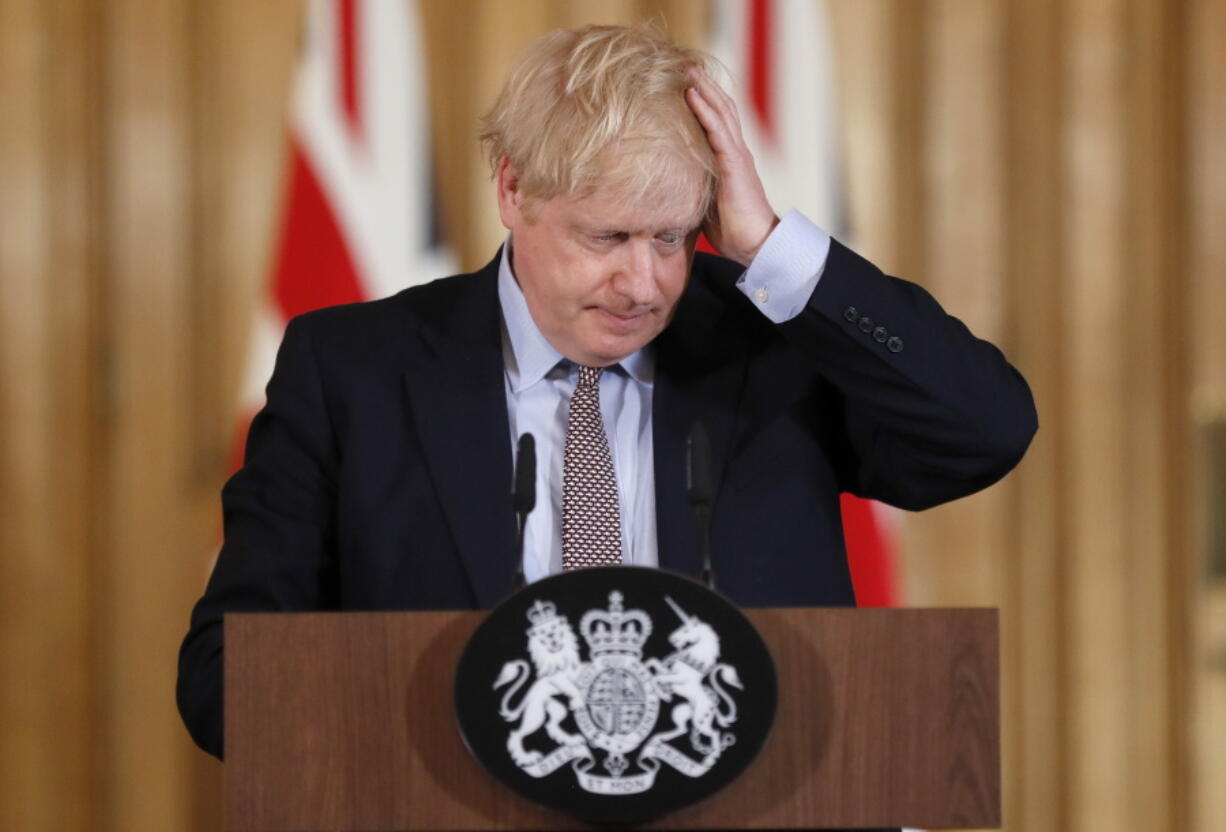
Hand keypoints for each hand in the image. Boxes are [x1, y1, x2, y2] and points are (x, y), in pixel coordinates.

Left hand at [684, 68, 778, 265]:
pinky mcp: (734, 165)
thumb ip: (691, 187)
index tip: (688, 85)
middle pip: (721, 110)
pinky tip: (692, 96)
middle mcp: (735, 152)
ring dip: (704, 89)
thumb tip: (664, 187)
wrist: (755, 244)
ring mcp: (736, 156)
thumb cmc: (732, 229)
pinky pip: (718, 132)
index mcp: (729, 161)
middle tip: (688, 66)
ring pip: (721, 113)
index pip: (718, 123)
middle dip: (705, 87)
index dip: (706, 103)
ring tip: (689, 70)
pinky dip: (704, 111)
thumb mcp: (704, 202)